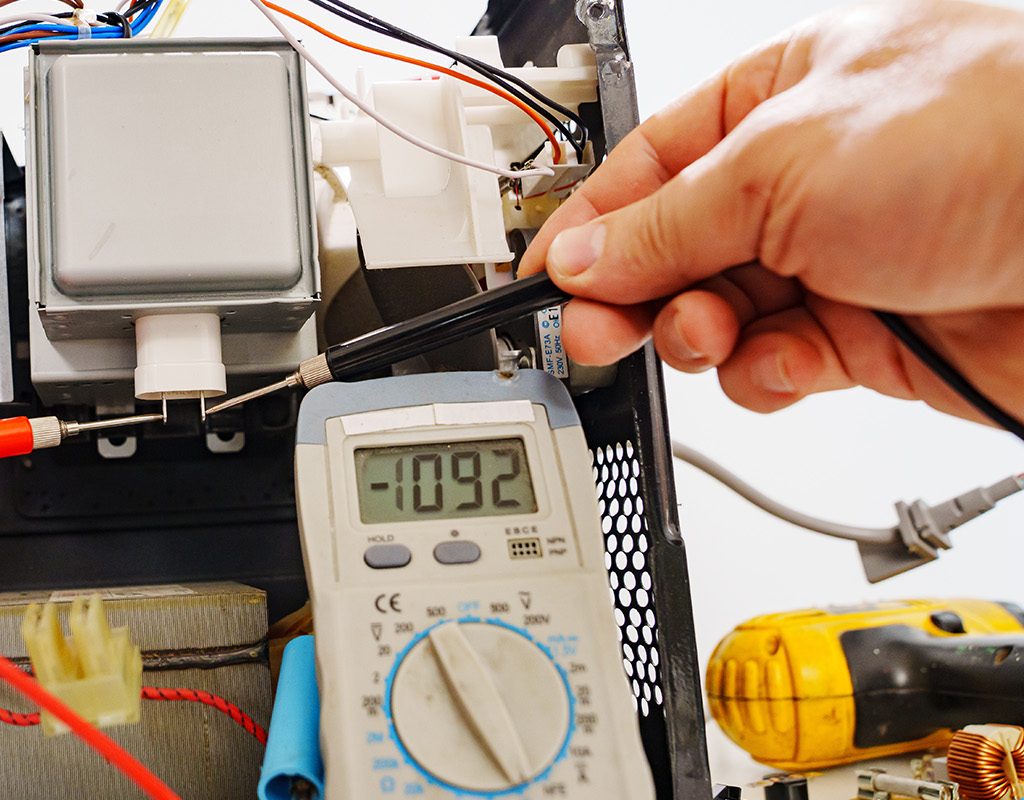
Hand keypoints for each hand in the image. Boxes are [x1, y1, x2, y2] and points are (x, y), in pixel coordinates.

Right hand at [524, 0, 1023, 420]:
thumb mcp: (783, 164)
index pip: (648, 167)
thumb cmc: (996, 139)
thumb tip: (583, 255)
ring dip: (699, 337)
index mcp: (780, 97)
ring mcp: (841, 258)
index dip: (588, 226)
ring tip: (711, 336)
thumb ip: (665, 221)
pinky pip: (779, 365)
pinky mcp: (874, 335)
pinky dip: (766, 374)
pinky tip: (783, 362)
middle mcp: (807, 179)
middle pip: (674, 249)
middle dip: (633, 294)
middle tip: (601, 330)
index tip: (542, 280)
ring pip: (718, 317)